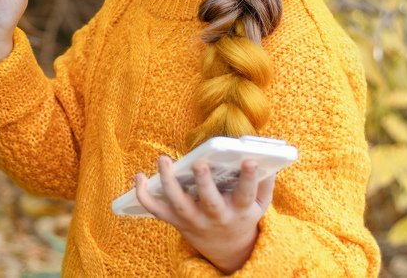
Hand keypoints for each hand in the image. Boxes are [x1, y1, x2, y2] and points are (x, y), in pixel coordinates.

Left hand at [134, 157, 274, 273]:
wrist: (227, 249)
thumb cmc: (242, 216)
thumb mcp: (260, 204)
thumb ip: (264, 181)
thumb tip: (267, 156)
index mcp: (239, 211)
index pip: (245, 194)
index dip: (249, 178)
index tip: (249, 160)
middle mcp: (216, 217)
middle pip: (210, 202)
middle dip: (205, 183)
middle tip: (200, 164)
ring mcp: (194, 220)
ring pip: (179, 204)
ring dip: (169, 182)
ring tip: (164, 159)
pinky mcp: (176, 221)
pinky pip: (156, 210)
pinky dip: (144, 195)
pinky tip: (139, 176)